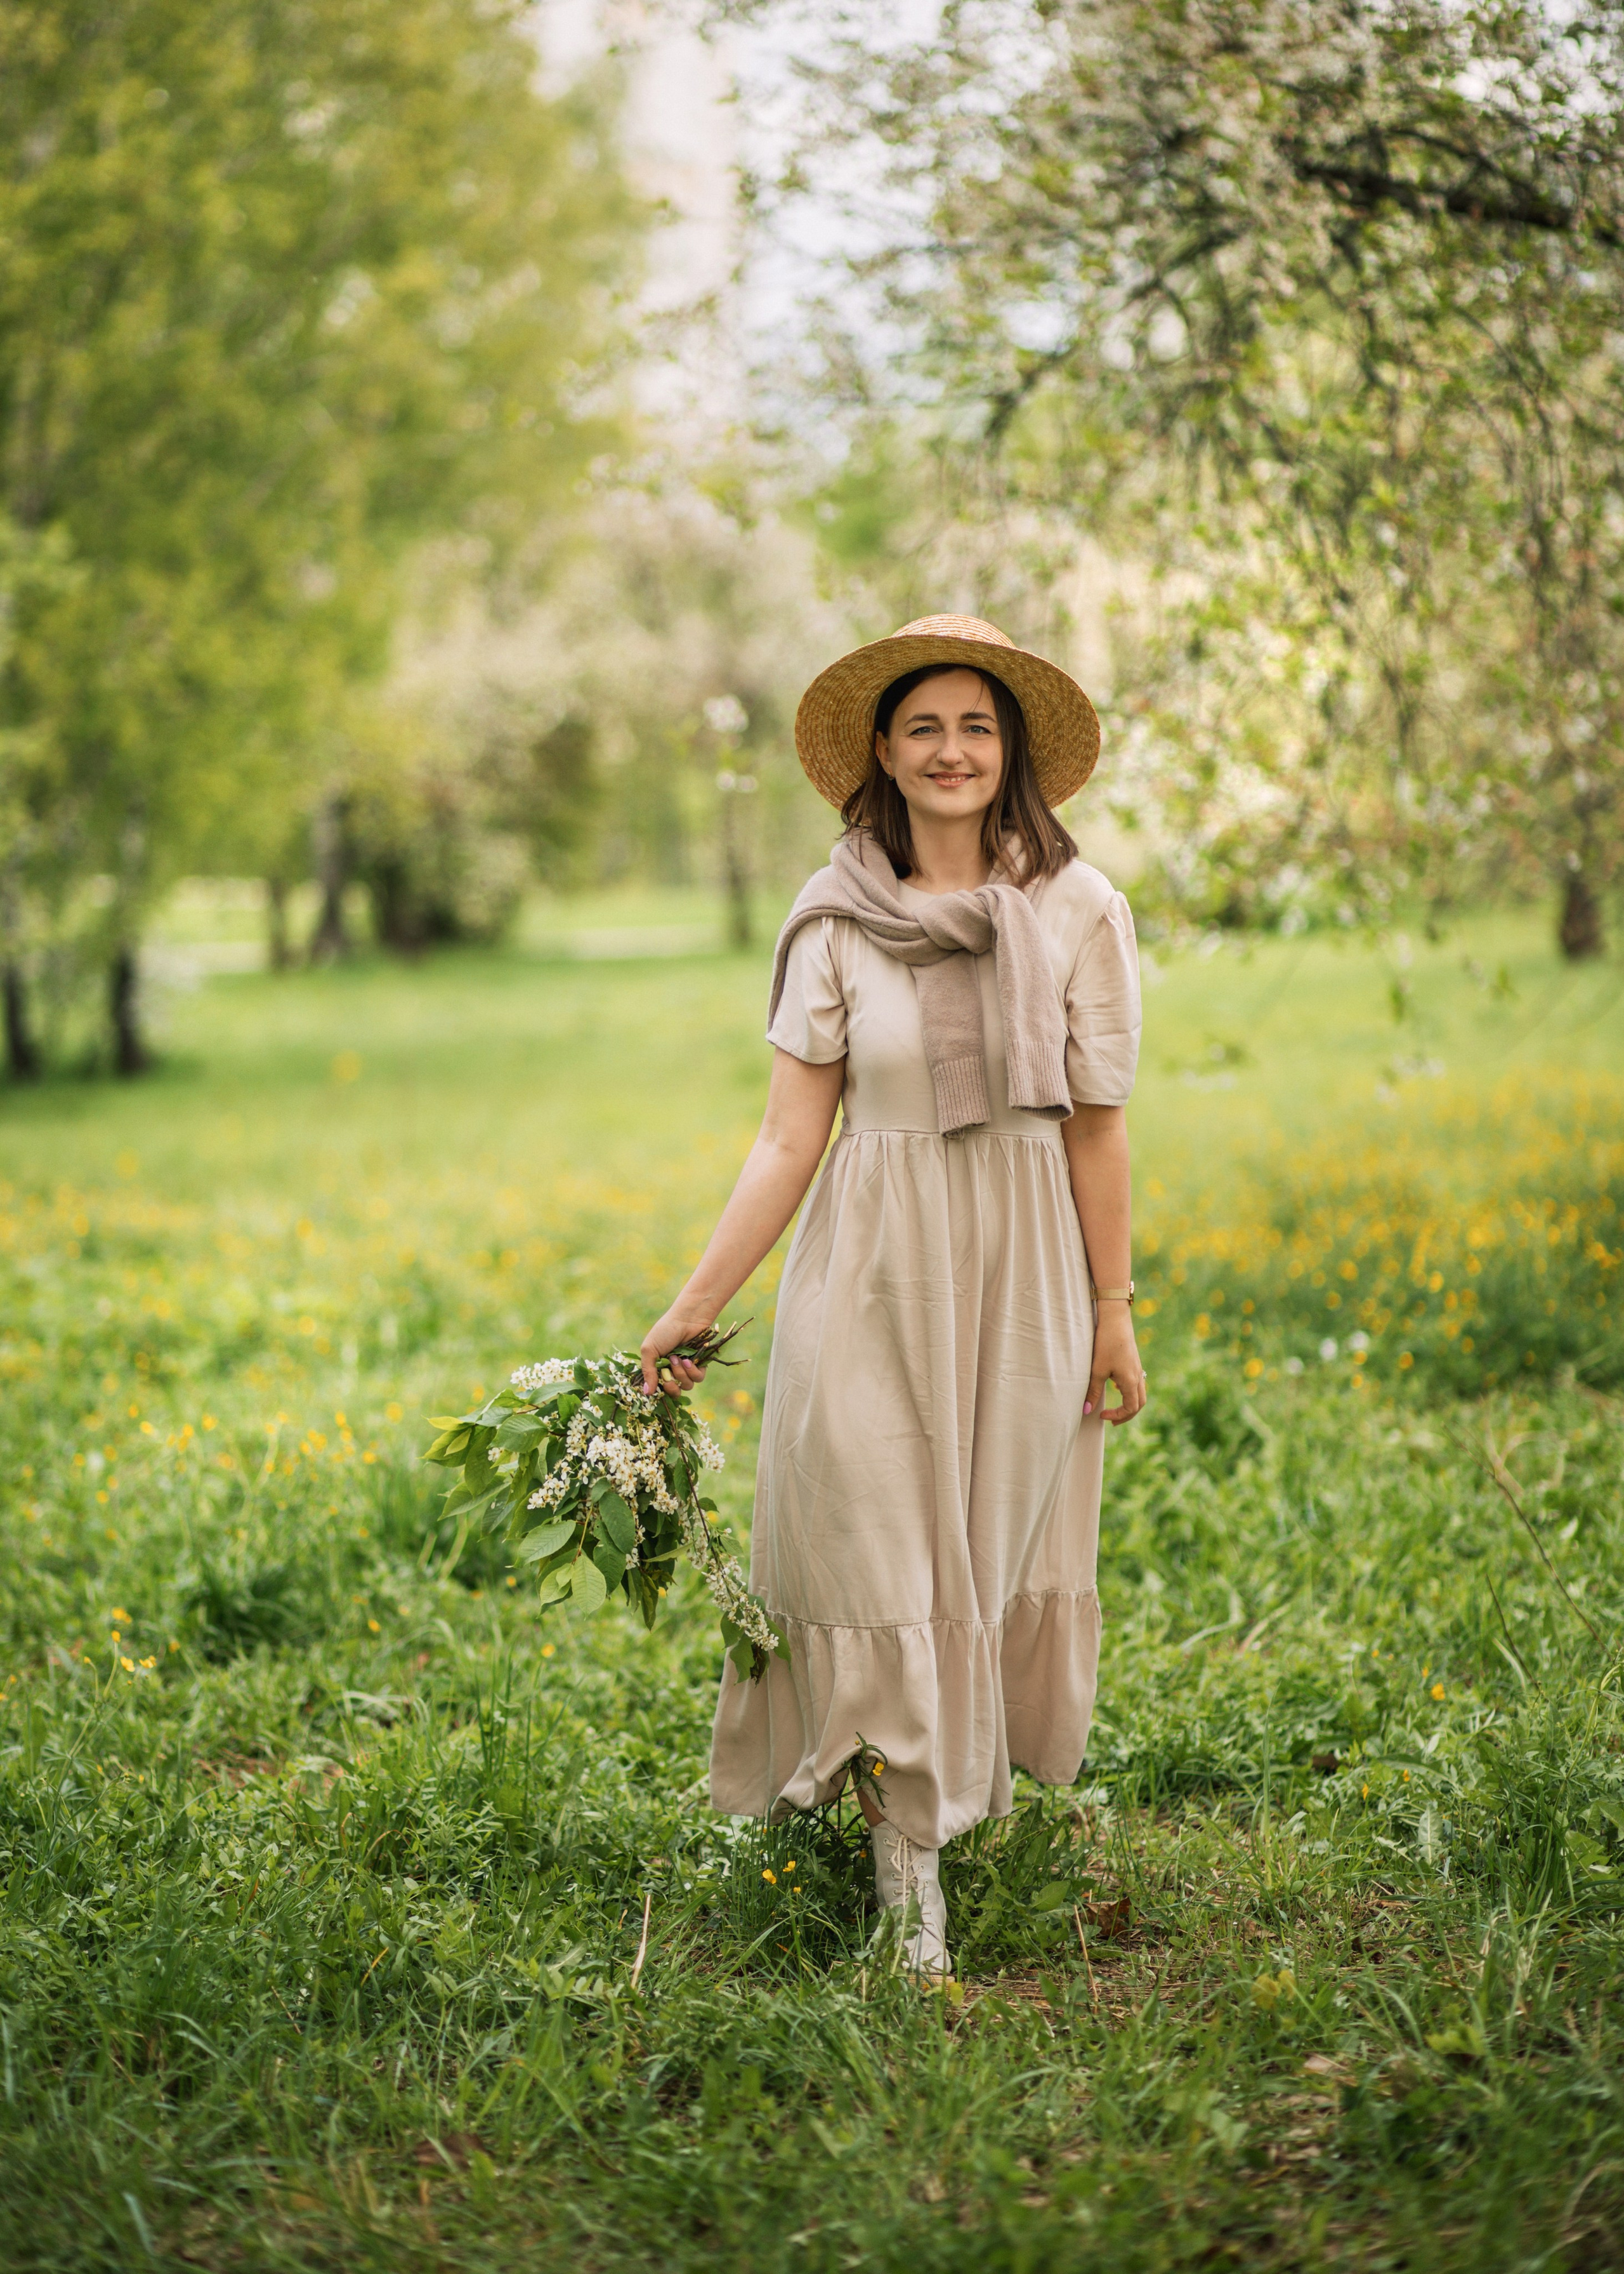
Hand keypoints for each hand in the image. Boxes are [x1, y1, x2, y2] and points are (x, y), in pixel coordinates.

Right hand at [640, 1304, 713, 1396]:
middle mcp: (672, 1370)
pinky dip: (693, 1371)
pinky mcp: (700, 1365)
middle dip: (671, 1386)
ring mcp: (686, 1368)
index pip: (658, 1388)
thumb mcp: (650, 1350)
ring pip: (686, 1386)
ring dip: (681, 1374)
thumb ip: (648, 1372)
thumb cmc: (665, 1331)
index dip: (659, 1390)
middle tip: (668, 1374)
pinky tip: (689, 1360)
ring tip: (679, 1359)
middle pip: (673, 1391)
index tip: (659, 1384)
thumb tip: (647, 1393)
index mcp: (658, 1367)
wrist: (687, 1318)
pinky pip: (698, 1378)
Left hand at [1084, 1307, 1146, 1424]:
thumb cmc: (1106, 1343)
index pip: (1131, 1408)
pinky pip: (1137, 1383)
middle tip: (1111, 1420)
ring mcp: (1138, 1368)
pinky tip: (1116, 1386)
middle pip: (1139, 1404)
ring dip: (1129, 1404)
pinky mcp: (1134, 1361)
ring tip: (1115, 1408)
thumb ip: (1093, 1391)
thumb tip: (1086, 1410)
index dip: (1118, 1416)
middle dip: (1126, 1415)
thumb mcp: (1097, 1369)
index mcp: (1131, 1381)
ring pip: (1139, 1394)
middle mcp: (1138, 1376)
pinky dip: (1129, 1391)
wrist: (1115, 1319)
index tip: (1101, 1415)